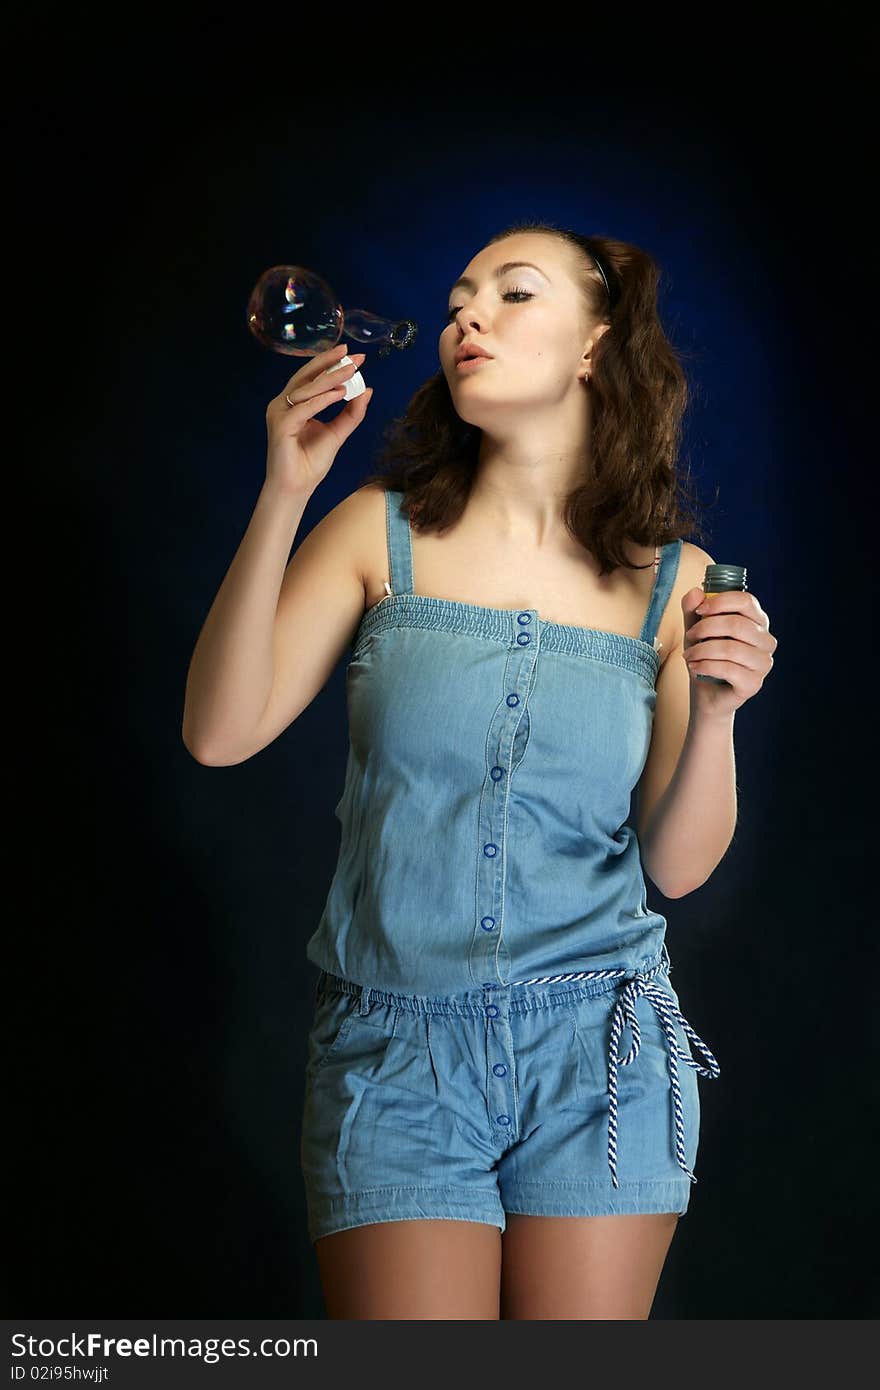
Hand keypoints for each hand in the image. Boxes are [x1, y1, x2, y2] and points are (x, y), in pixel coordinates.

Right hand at [264, 343, 373, 496]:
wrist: (297, 488)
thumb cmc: (310, 463)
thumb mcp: (338, 432)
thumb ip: (351, 412)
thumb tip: (368, 390)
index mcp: (293, 403)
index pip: (313, 377)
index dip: (332, 364)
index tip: (356, 357)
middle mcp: (283, 404)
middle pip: (307, 375)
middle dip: (332, 363)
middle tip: (354, 355)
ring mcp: (279, 413)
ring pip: (306, 388)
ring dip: (331, 378)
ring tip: (352, 370)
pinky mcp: (280, 425)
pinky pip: (304, 407)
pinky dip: (322, 399)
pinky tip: (340, 393)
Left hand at [680, 587, 777, 718]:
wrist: (706, 694)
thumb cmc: (705, 657)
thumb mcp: (696, 630)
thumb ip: (693, 610)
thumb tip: (695, 592)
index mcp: (757, 622)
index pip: (746, 601)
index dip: (721, 602)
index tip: (699, 610)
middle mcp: (766, 641)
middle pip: (737, 624)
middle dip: (706, 628)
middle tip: (690, 636)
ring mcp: (763, 663)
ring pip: (731, 648)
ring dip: (702, 650)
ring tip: (689, 655)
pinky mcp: (754, 684)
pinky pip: (729, 669)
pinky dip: (705, 666)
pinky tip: (695, 667)